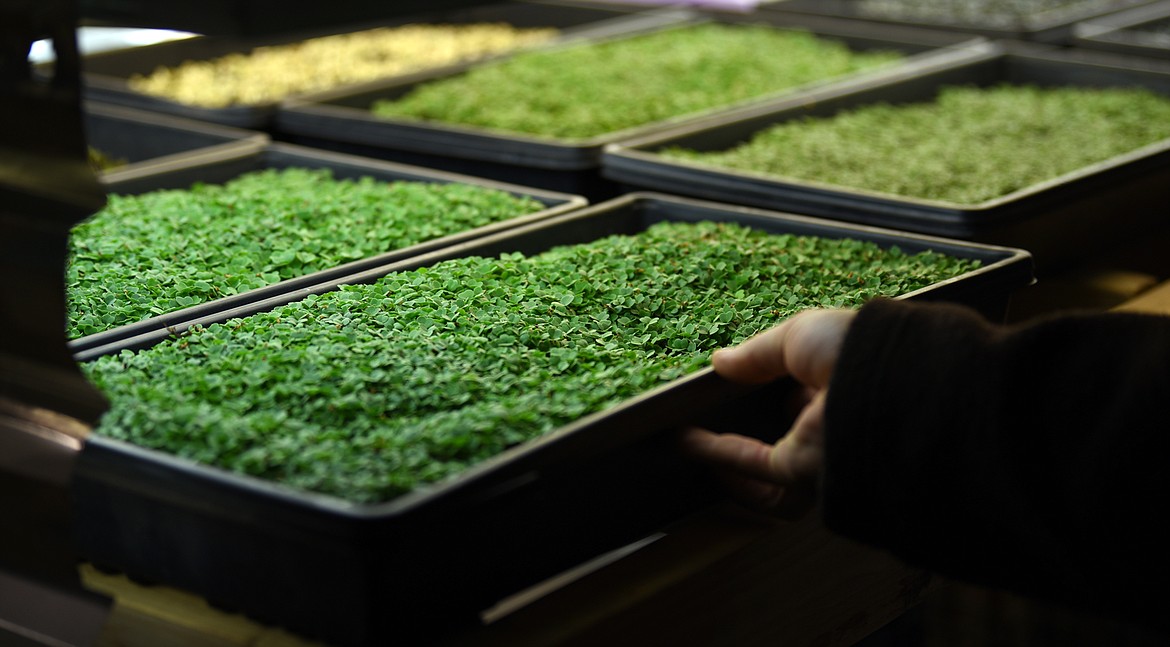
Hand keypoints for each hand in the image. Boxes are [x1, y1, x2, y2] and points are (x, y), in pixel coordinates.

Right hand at [680, 308, 855, 517]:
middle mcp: (828, 425)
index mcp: (839, 387)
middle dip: (743, 434)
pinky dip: (717, 455)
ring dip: (725, 459)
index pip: (797, 398)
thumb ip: (756, 352)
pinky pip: (751, 467)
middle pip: (778, 439)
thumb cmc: (854, 347)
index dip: (765, 393)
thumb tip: (720, 362)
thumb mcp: (799, 335)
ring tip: (689, 441)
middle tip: (703, 420)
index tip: (732, 386)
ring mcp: (815, 453)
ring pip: (764, 472)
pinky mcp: (799, 472)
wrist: (881, 379)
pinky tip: (687, 441)